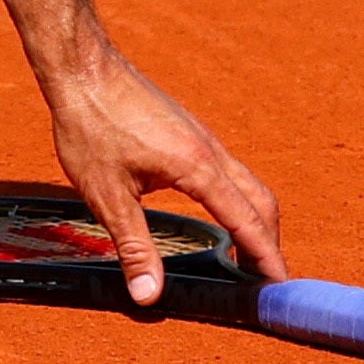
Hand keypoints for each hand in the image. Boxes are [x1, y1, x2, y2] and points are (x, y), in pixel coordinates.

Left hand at [44, 38, 285, 304]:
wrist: (82, 67)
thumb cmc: (90, 126)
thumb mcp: (106, 195)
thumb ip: (133, 247)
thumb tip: (148, 296)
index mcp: (198, 167)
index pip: (247, 221)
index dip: (267, 258)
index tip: (281, 289)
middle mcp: (211, 151)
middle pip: (261, 202)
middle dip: (269, 243)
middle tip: (265, 282)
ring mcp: (204, 138)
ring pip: (248, 184)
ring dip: (256, 220)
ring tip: (248, 256)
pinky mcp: (192, 132)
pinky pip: (231, 171)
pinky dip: (240, 200)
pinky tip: (220, 214)